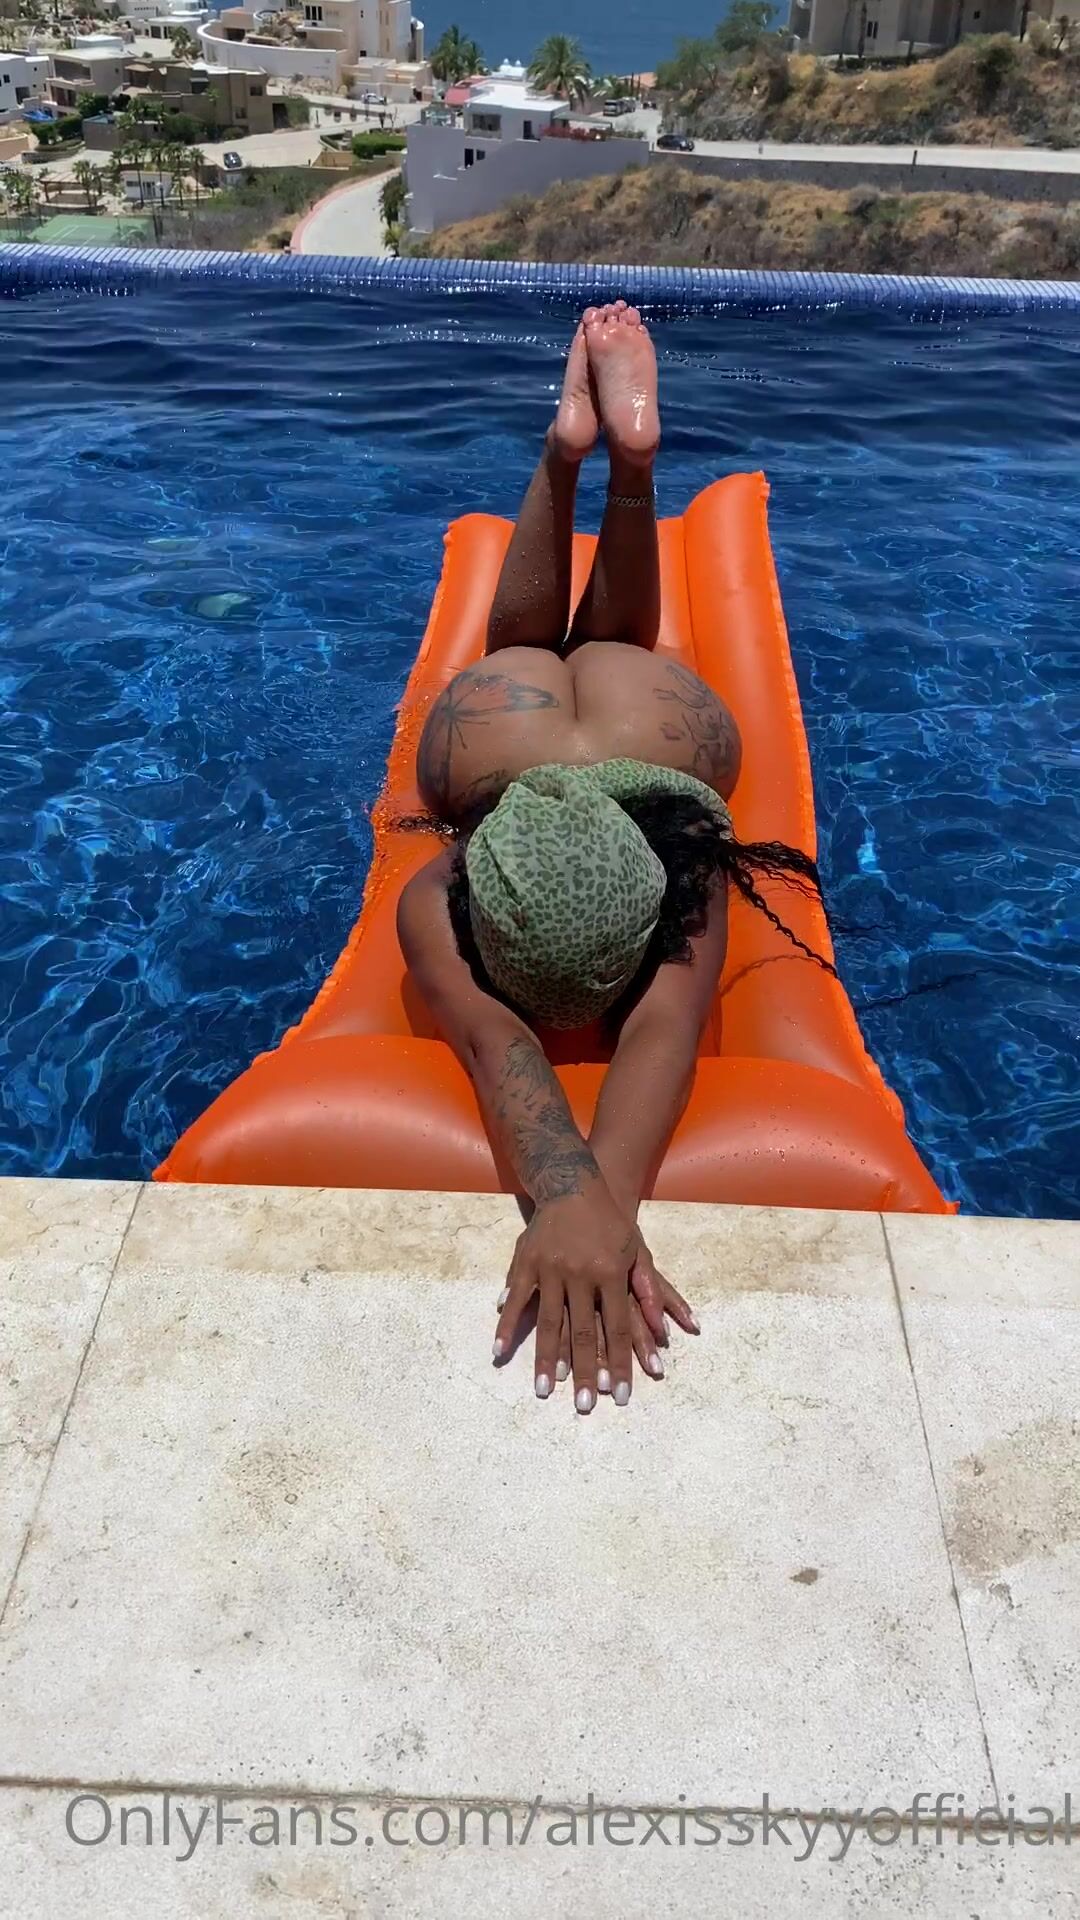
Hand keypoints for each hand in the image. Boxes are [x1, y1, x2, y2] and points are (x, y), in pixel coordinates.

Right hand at [492, 1184, 698, 1411]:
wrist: (574, 1184)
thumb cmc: (612, 1222)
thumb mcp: (638, 1251)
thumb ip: (650, 1289)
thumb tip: (666, 1327)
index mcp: (612, 1273)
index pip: (618, 1329)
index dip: (619, 1363)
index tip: (620, 1394)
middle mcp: (581, 1274)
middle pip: (584, 1332)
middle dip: (586, 1372)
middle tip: (585, 1406)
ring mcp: (551, 1269)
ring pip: (550, 1322)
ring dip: (548, 1359)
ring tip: (545, 1390)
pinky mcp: (527, 1262)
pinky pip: (516, 1300)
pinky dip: (508, 1326)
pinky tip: (500, 1351)